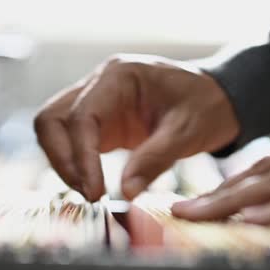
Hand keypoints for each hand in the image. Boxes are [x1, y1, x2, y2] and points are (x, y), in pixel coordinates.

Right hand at [33, 54, 239, 201]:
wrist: (219, 98)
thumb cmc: (207, 105)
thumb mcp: (188, 131)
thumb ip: (155, 159)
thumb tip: (126, 192)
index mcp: (118, 75)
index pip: (81, 117)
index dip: (81, 158)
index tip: (95, 192)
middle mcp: (98, 84)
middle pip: (51, 119)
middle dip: (62, 159)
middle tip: (88, 193)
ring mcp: (95, 102)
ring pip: (53, 130)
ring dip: (63, 163)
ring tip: (90, 193)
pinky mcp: (99, 122)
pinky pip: (70, 142)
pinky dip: (74, 164)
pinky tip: (92, 187)